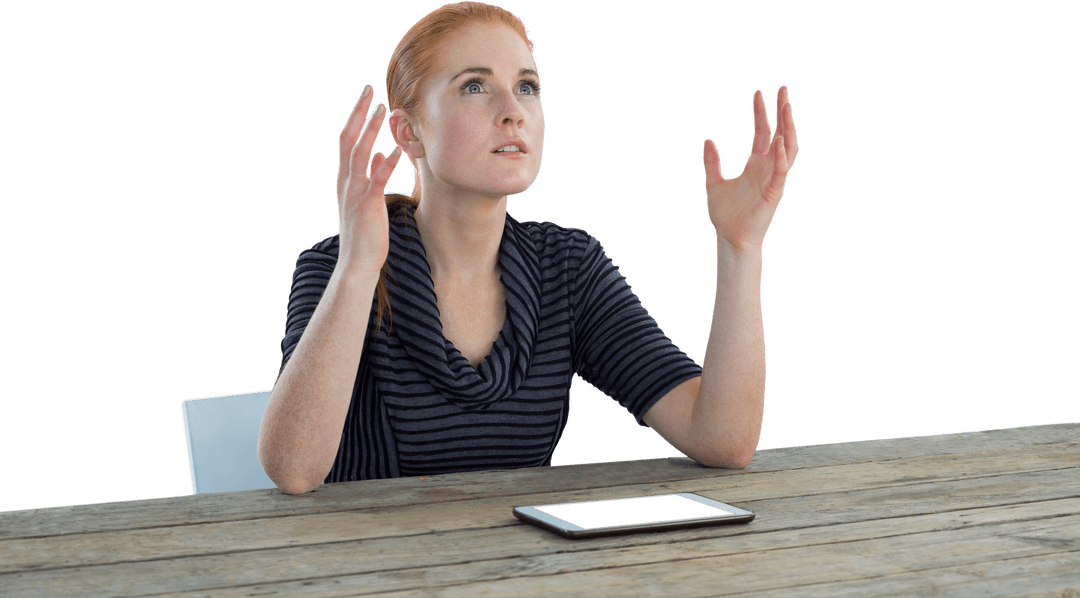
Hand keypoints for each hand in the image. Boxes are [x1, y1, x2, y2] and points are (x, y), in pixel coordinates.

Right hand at [335, 83, 402, 275]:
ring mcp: (354, 192)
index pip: (346, 141)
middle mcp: (345, 181)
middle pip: (348, 139)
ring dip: (370, 129)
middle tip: (369, 90)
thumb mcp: (366, 199)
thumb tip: (381, 154)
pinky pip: (376, 179)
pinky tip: (397, 150)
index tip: (366, 98)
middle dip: (358, 113)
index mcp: (345, 179)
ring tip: (382, 110)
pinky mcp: (367, 205)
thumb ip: (372, 175)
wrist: (357, 262)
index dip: (355, 118)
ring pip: (359, 153)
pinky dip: (386, 164)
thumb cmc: (365, 232)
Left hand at [703, 85, 798, 254]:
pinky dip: (782, 157)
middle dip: (782, 112)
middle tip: (783, 89)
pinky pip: (782, 172)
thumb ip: (712, 162)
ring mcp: (773, 179)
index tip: (758, 93)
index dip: (761, 113)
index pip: (762, 133)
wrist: (729, 238)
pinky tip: (780, 140)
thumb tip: (708, 140)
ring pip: (788, 148)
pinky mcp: (774, 193)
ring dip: (789, 127)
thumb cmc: (725, 215)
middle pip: (780, 134)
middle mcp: (767, 169)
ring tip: (787, 107)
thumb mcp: (713, 183)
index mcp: (755, 165)